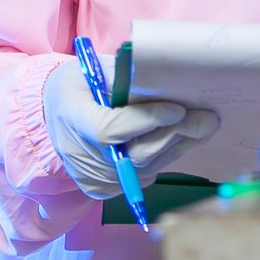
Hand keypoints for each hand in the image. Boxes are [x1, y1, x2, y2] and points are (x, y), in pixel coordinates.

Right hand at [41, 64, 219, 199]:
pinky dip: (165, 158)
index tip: (177, 109)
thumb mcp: (94, 69)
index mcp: (72, 118)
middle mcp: (79, 155)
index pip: (111, 129)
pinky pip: (143, 176)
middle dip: (175, 135)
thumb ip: (125, 78)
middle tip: (207, 119)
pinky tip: (181, 139)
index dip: (146, 122)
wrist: (52, 116)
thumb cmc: (78, 86)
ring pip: (145, 169)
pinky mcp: (102, 190)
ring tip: (203, 127)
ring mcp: (90, 177)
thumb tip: (168, 80)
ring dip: (177, 147)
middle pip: (135, 154)